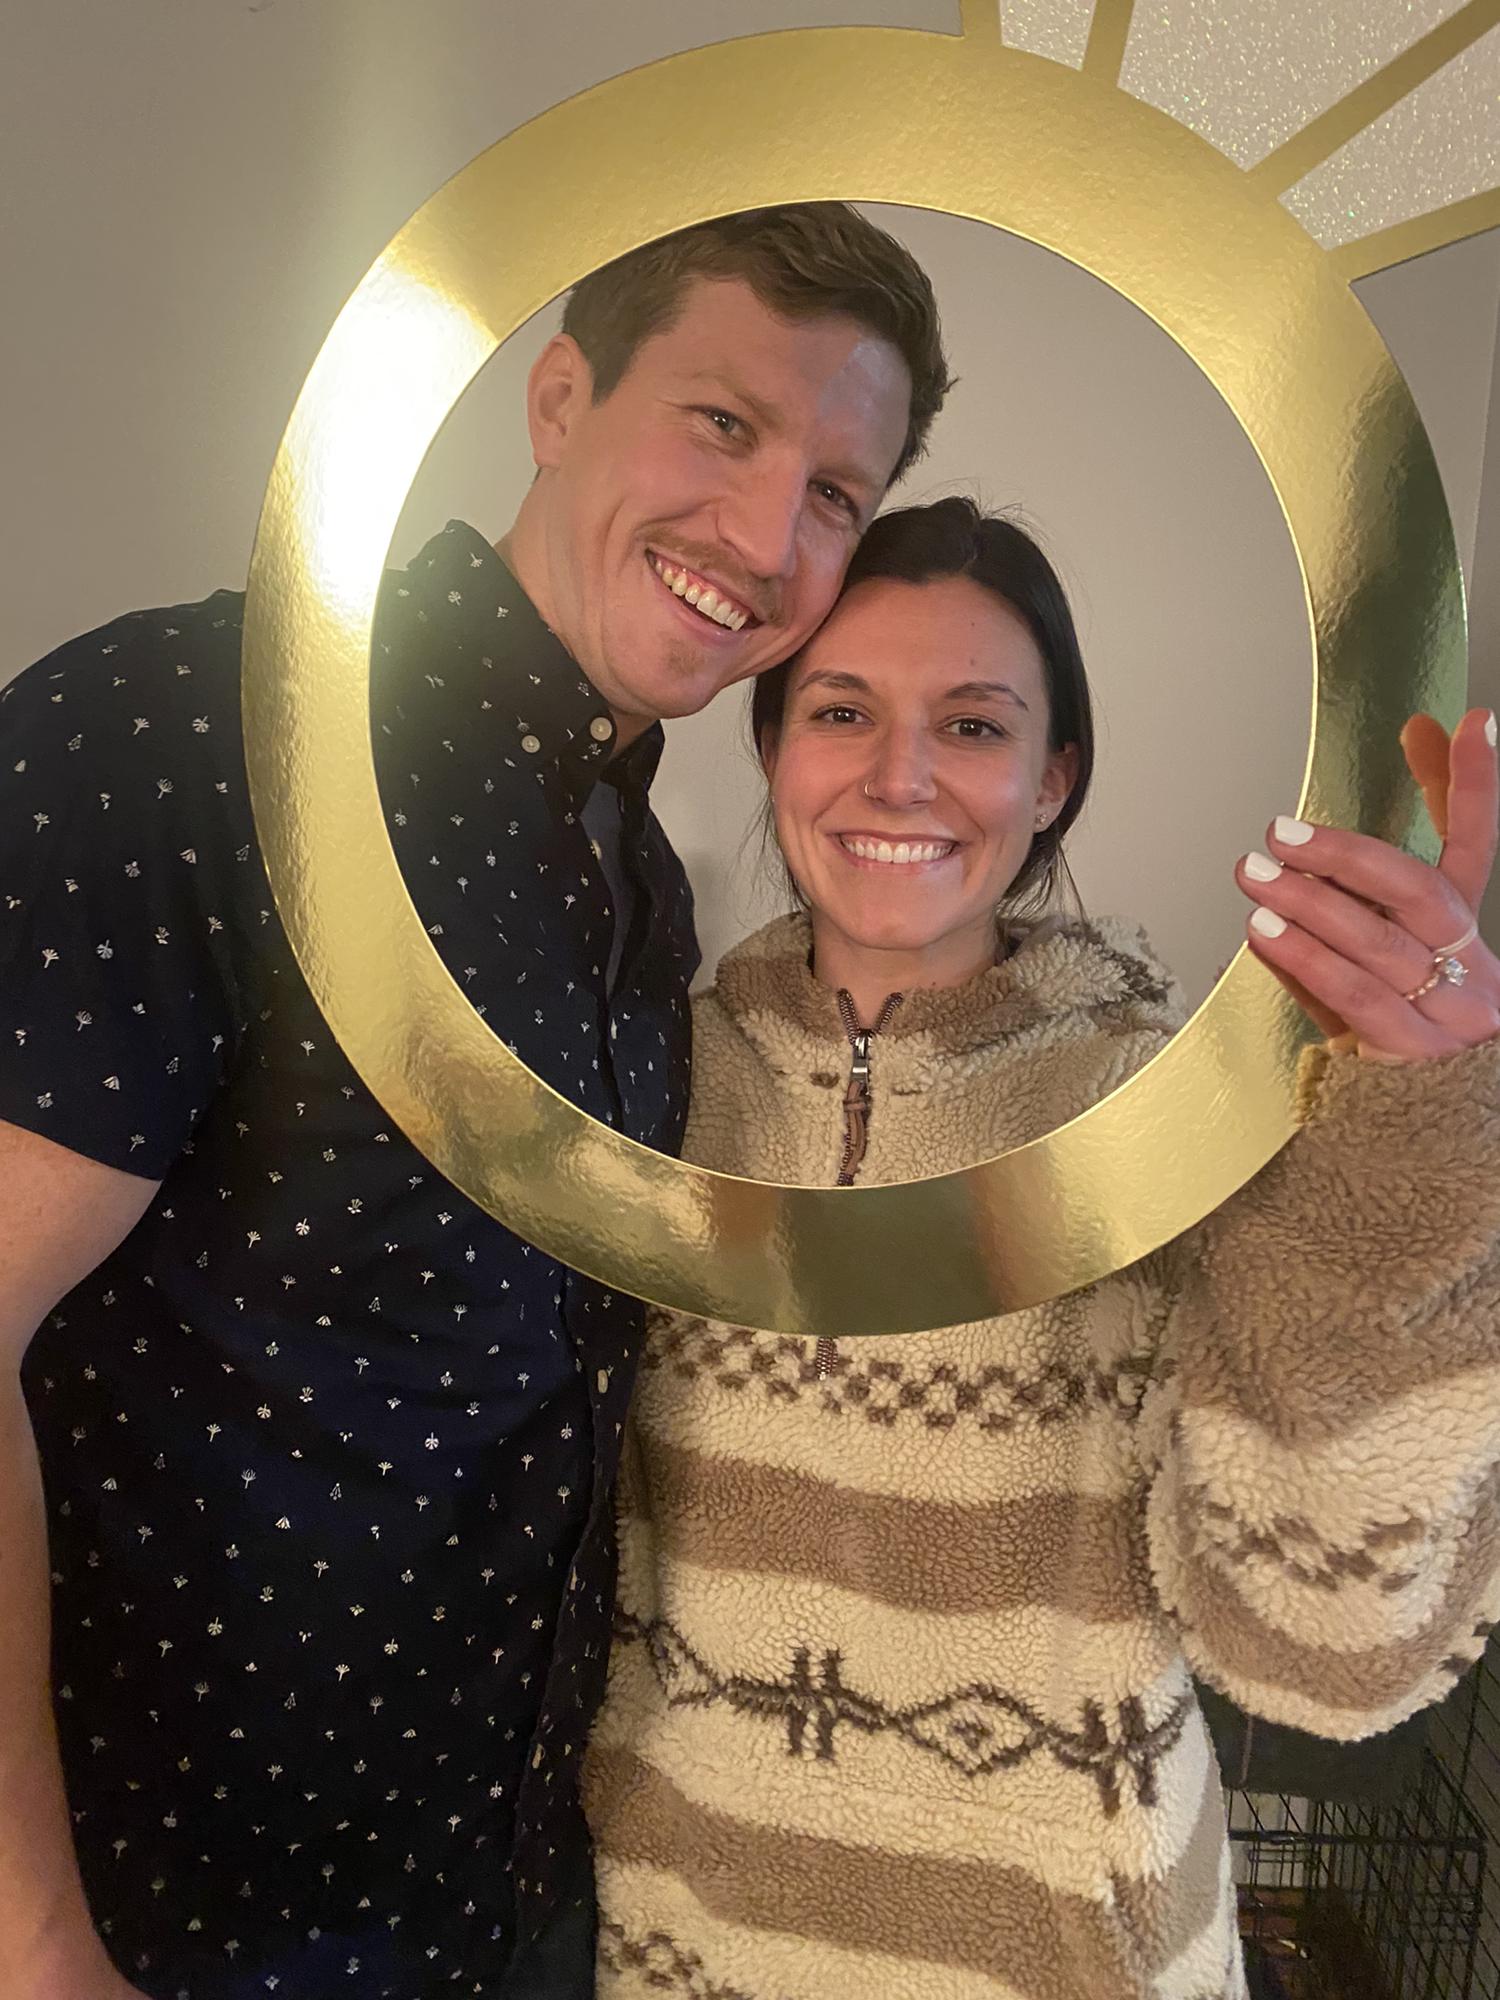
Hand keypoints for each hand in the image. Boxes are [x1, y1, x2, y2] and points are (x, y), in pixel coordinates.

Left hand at [1235, 707, 1499, 1061]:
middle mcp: (1471, 969)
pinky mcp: (1414, 1060)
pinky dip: (1305, 961)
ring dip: (1309, 903)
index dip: (1477, 783)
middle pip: (1419, 892)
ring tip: (1253, 874)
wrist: (1440, 1138)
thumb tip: (1304, 840)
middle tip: (1281, 829)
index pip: (1477, 844)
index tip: (1472, 721)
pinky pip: (1356, 999)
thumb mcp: (1384, 958)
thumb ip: (1357, 897)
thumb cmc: (1401, 1033)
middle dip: (1348, 854)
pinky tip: (1263, 936)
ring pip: (1380, 944)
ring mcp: (1449, 1015)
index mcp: (1468, 937)